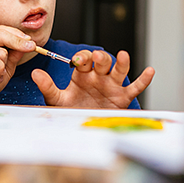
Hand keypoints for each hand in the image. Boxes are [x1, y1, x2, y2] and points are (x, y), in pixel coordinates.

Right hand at [0, 25, 34, 102]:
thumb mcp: (8, 65)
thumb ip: (15, 54)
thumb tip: (28, 43)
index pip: (3, 29)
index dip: (18, 34)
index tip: (31, 42)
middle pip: (2, 34)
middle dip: (19, 42)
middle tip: (32, 48)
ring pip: (1, 51)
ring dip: (4, 65)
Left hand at [32, 49, 154, 107]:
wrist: (83, 126)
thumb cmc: (71, 109)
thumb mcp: (57, 99)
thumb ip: (48, 86)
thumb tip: (34, 73)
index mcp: (82, 74)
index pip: (84, 60)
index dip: (82, 58)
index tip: (78, 61)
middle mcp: (98, 77)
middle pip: (102, 62)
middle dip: (100, 58)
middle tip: (97, 58)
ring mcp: (112, 86)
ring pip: (119, 70)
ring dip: (122, 63)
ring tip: (123, 56)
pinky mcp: (123, 97)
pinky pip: (135, 87)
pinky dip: (143, 79)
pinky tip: (149, 71)